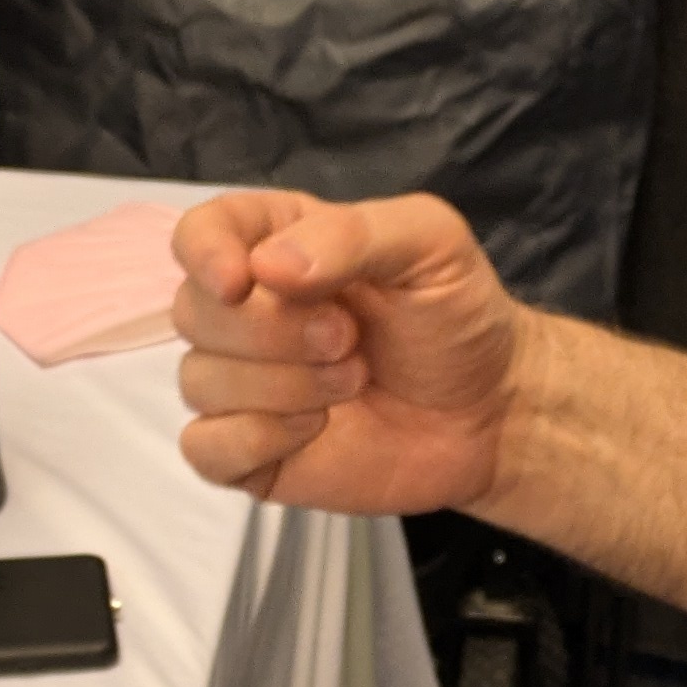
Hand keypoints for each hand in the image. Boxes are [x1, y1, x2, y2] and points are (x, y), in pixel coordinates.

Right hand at [169, 187, 528, 513]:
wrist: (492, 411)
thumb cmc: (456, 317)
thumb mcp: (429, 244)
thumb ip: (350, 234)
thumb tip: (264, 267)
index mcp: (276, 244)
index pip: (199, 233)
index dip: (204, 254)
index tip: (241, 281)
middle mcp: (246, 311)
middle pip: (194, 313)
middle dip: (275, 332)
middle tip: (349, 340)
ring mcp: (241, 385)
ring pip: (199, 382)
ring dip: (284, 387)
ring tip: (352, 382)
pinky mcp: (249, 452)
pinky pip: (204, 447)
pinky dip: (257, 439)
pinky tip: (315, 431)